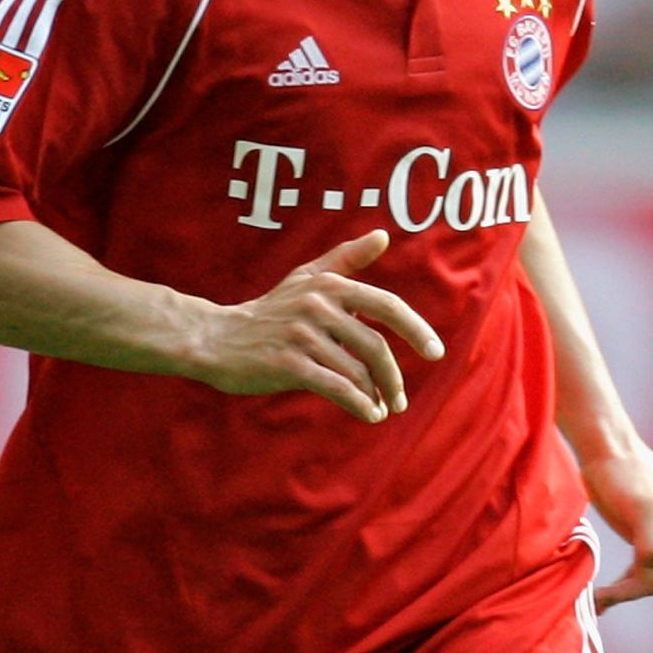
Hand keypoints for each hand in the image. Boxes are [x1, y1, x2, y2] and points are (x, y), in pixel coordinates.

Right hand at [197, 231, 443, 422]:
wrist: (217, 338)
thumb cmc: (268, 311)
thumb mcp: (305, 278)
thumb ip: (345, 259)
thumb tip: (383, 236)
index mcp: (330, 284)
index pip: (386, 305)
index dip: (416, 329)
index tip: (435, 353)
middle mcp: (318, 305)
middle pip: (375, 346)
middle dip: (393, 377)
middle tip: (401, 399)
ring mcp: (302, 335)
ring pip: (357, 371)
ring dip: (376, 396)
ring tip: (383, 409)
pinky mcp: (288, 364)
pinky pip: (336, 388)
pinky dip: (359, 405)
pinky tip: (370, 416)